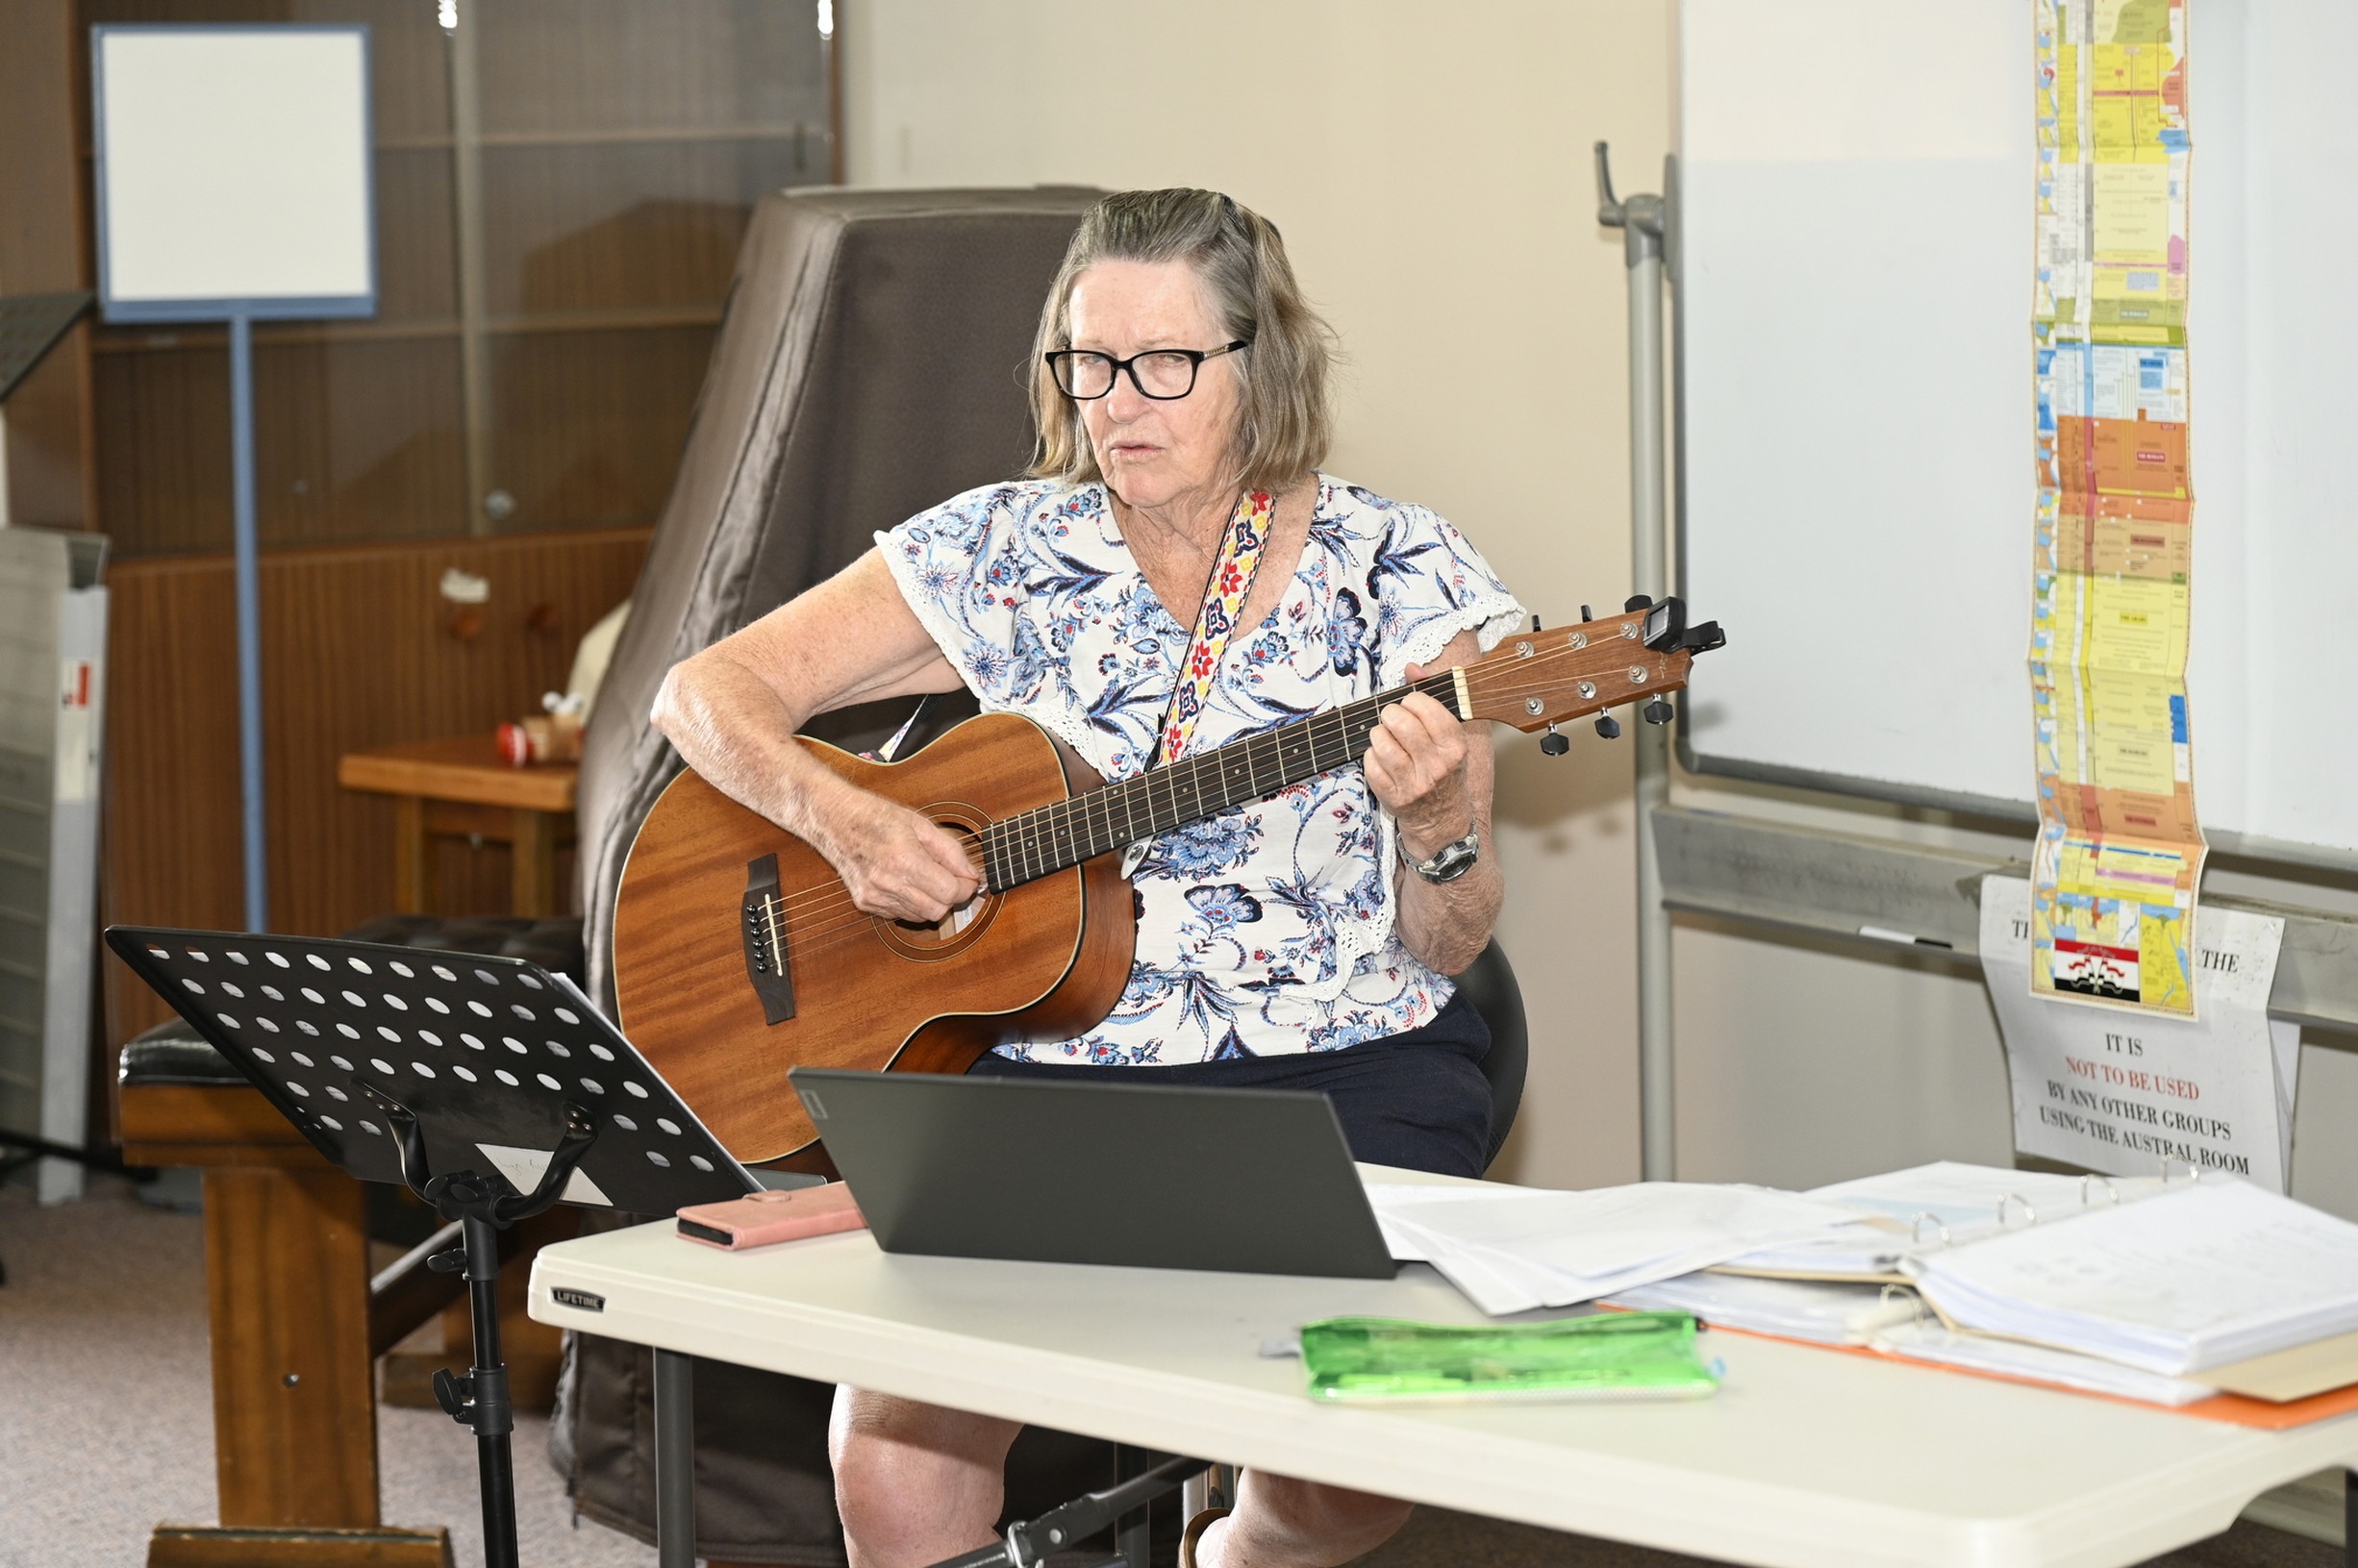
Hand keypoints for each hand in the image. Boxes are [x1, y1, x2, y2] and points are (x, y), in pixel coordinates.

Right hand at [812, 785, 980, 922]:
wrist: (833, 818)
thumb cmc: (876, 815)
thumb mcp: (920, 823)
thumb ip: (950, 851)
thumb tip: (972, 874)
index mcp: (904, 858)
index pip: (949, 892)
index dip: (966, 888)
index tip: (969, 880)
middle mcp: (887, 882)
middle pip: (938, 911)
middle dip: (950, 897)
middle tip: (951, 879)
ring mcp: (874, 896)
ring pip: (920, 916)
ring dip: (931, 901)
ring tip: (924, 876)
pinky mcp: (865, 903)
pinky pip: (900, 914)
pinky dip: (910, 903)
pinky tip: (904, 881)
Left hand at [1363, 662, 1474, 860]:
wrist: (1442, 820)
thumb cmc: (1445, 771)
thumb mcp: (1449, 737)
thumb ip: (1431, 697)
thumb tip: (1411, 668)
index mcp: (1455, 748)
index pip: (1426, 707)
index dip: (1412, 700)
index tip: (1411, 706)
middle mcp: (1436, 766)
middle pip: (1399, 722)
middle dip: (1390, 714)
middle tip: (1393, 719)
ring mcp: (1413, 784)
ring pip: (1381, 741)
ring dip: (1378, 734)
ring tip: (1385, 737)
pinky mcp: (1392, 797)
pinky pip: (1370, 763)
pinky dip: (1371, 756)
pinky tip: (1382, 757)